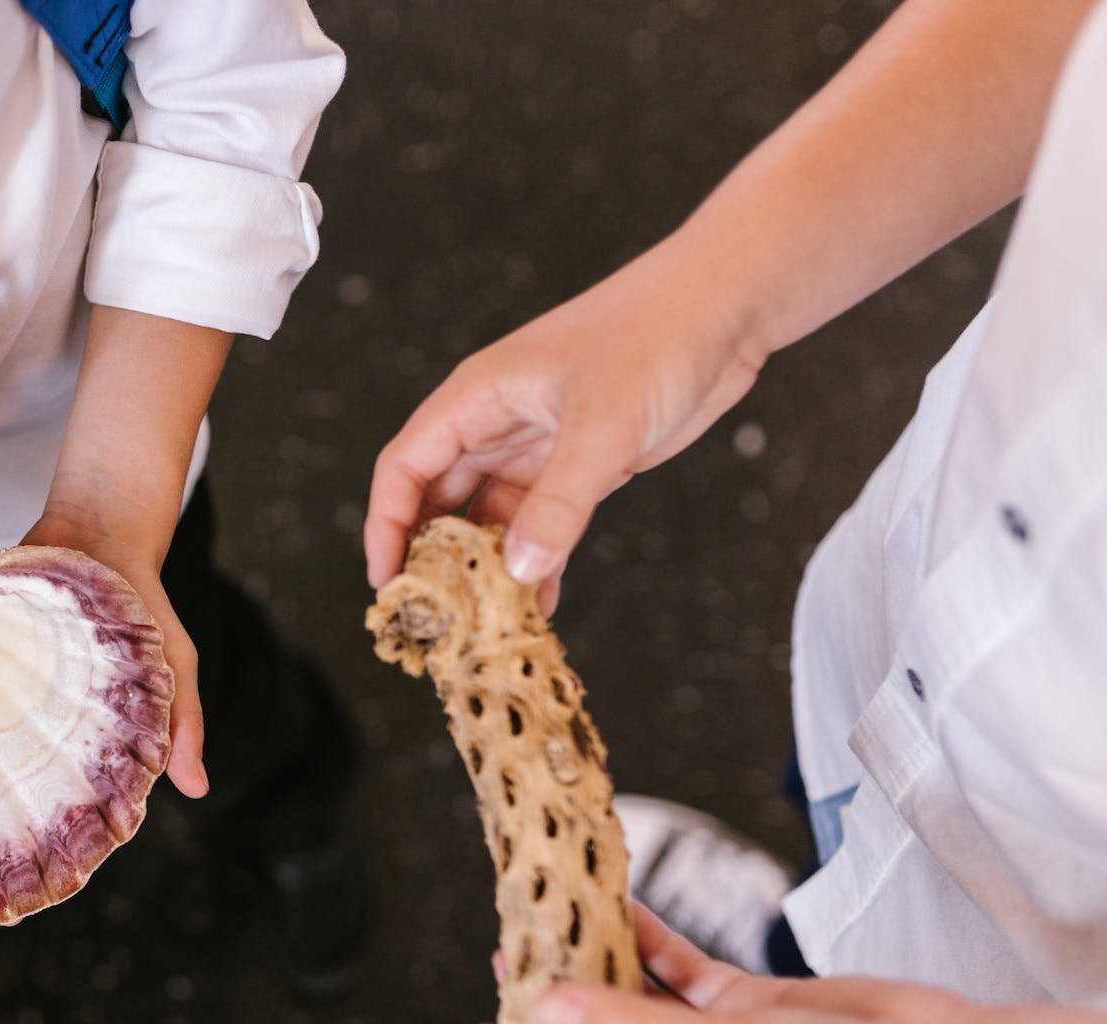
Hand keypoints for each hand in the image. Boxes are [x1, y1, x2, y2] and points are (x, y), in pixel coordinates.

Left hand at [23, 508, 206, 797]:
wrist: (101, 527)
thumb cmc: (145, 603)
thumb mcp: (174, 663)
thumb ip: (184, 722)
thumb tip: (199, 791)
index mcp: (92, 723)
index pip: (74, 781)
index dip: (60, 813)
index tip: (38, 846)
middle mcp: (46, 707)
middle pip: (19, 757)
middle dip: (0, 785)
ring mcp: (13, 677)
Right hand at [364, 239, 767, 611]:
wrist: (726, 308)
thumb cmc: (655, 333)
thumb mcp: (603, 423)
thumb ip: (560, 502)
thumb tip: (518, 571)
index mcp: (477, 398)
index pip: (405, 468)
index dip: (387, 526)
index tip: (389, 582)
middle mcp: (497, 424)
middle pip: (440, 501)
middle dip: (433, 558)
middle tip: (434, 615)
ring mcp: (538, 448)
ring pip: (492, 520)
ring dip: (488, 569)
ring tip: (486, 623)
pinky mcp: (580, 467)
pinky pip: (543, 526)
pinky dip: (539, 565)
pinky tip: (541, 606)